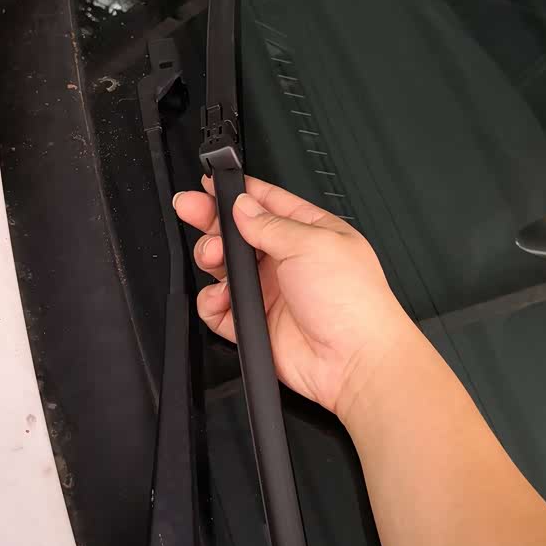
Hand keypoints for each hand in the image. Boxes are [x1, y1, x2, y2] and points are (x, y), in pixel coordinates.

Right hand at [173, 175, 410, 421]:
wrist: (354, 360)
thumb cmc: (353, 300)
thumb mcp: (312, 243)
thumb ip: (270, 223)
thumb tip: (242, 206)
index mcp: (309, 232)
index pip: (266, 202)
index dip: (237, 192)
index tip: (209, 184)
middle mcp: (288, 260)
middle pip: (238, 232)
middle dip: (211, 220)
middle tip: (190, 210)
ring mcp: (271, 292)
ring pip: (224, 267)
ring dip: (211, 258)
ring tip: (214, 258)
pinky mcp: (256, 324)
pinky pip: (220, 308)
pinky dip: (213, 302)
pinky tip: (222, 298)